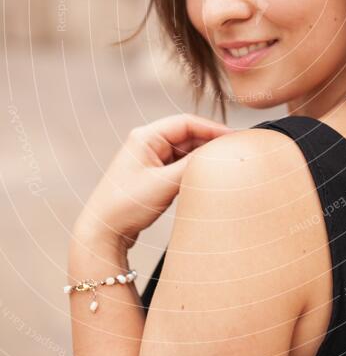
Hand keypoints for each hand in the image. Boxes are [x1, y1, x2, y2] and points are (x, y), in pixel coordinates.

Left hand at [73, 113, 236, 250]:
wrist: (102, 233)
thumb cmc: (125, 205)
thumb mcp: (164, 183)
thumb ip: (192, 165)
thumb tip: (218, 152)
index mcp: (145, 136)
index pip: (186, 122)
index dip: (213, 128)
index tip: (234, 137)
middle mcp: (146, 143)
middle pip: (187, 135)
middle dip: (209, 143)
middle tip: (233, 152)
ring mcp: (149, 159)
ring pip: (184, 151)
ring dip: (201, 157)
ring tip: (223, 165)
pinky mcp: (152, 175)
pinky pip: (179, 165)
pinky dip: (193, 169)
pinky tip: (206, 177)